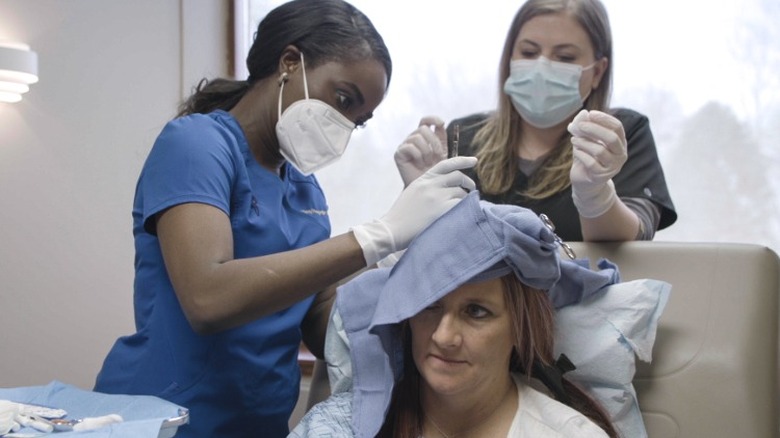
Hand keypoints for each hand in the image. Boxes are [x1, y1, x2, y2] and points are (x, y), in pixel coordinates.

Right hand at [351, 156, 476, 265]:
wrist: (393, 229)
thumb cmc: (401, 215)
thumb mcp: (413, 192)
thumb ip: (428, 186)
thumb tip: (448, 185)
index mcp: (423, 179)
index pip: (446, 164)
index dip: (462, 161)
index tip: (474, 161)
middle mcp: (431, 185)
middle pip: (458, 177)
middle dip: (468, 182)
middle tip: (471, 189)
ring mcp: (437, 197)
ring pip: (461, 192)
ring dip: (465, 199)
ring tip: (463, 207)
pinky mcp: (443, 210)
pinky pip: (462, 205)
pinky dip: (465, 208)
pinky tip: (463, 214)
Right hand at [394, 116, 447, 186]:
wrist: (427, 188)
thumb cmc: (435, 172)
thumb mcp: (442, 154)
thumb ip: (441, 139)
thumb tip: (442, 123)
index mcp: (425, 137)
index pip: (425, 121)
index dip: (433, 119)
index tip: (441, 123)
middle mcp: (413, 138)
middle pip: (423, 129)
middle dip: (434, 142)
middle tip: (438, 156)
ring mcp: (405, 145)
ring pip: (417, 137)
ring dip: (427, 151)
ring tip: (428, 163)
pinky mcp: (399, 153)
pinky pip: (410, 147)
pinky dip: (418, 156)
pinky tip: (420, 165)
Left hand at [568, 110, 627, 216]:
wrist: (584, 180)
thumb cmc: (587, 156)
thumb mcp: (585, 139)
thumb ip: (584, 127)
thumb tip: (583, 113)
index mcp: (620, 142)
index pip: (617, 127)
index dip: (604, 119)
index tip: (590, 114)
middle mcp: (620, 154)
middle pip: (611, 138)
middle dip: (594, 129)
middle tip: (580, 125)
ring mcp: (612, 167)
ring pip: (600, 151)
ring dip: (584, 142)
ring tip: (573, 139)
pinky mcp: (601, 176)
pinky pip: (591, 163)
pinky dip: (581, 154)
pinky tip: (576, 151)